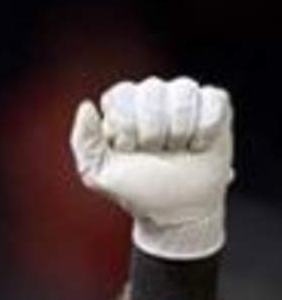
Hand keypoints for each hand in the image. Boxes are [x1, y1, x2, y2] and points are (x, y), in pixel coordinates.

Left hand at [70, 76, 232, 259]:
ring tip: (177, 149)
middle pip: (151, 90)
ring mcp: (183, 97)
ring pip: (183, 91)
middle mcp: (151, 95)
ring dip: (179, 131)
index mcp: (120, 106)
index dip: (126, 126)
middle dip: (152, 131)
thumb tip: (86, 106)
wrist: (178, 209)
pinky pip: (214, 100)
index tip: (129, 151)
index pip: (120, 94)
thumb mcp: (99, 173)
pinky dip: (206, 129)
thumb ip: (84, 141)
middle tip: (155, 153)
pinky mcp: (214, 104)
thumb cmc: (137, 189)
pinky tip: (198, 145)